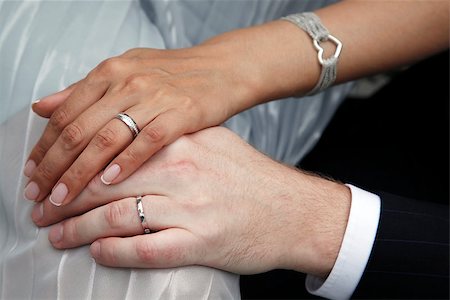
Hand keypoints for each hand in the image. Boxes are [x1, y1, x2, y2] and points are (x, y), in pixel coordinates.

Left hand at [22, 18, 322, 206]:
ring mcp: (155, 98)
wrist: (222, 69)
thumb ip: (84, 90)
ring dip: (80, 173)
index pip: (65, 114)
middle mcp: (128, 83)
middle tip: (39, 196)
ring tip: (63, 199)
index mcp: (110, 72)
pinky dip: (125, 162)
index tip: (32, 173)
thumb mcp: (125, 71)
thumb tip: (42, 106)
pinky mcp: (182, 114)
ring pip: (106, 139)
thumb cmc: (175, 75)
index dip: (43, 147)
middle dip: (54, 167)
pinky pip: (147, 142)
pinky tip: (108, 183)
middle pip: (78, 130)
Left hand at [33, 127, 350, 276]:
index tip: (56, 177)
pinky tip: (97, 252)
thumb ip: (175, 138)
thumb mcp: (215, 143)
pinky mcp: (200, 243)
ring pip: (116, 216)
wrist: (293, 211)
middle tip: (43, 208)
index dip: (77, 166)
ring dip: (78, 229)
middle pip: (106, 184)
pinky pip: (144, 249)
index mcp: (183, 144)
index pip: (115, 152)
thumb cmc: (253, 179)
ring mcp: (190, 209)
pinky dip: (113, 252)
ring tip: (57, 235)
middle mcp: (182, 173)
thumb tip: (134, 140)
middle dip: (66, 198)